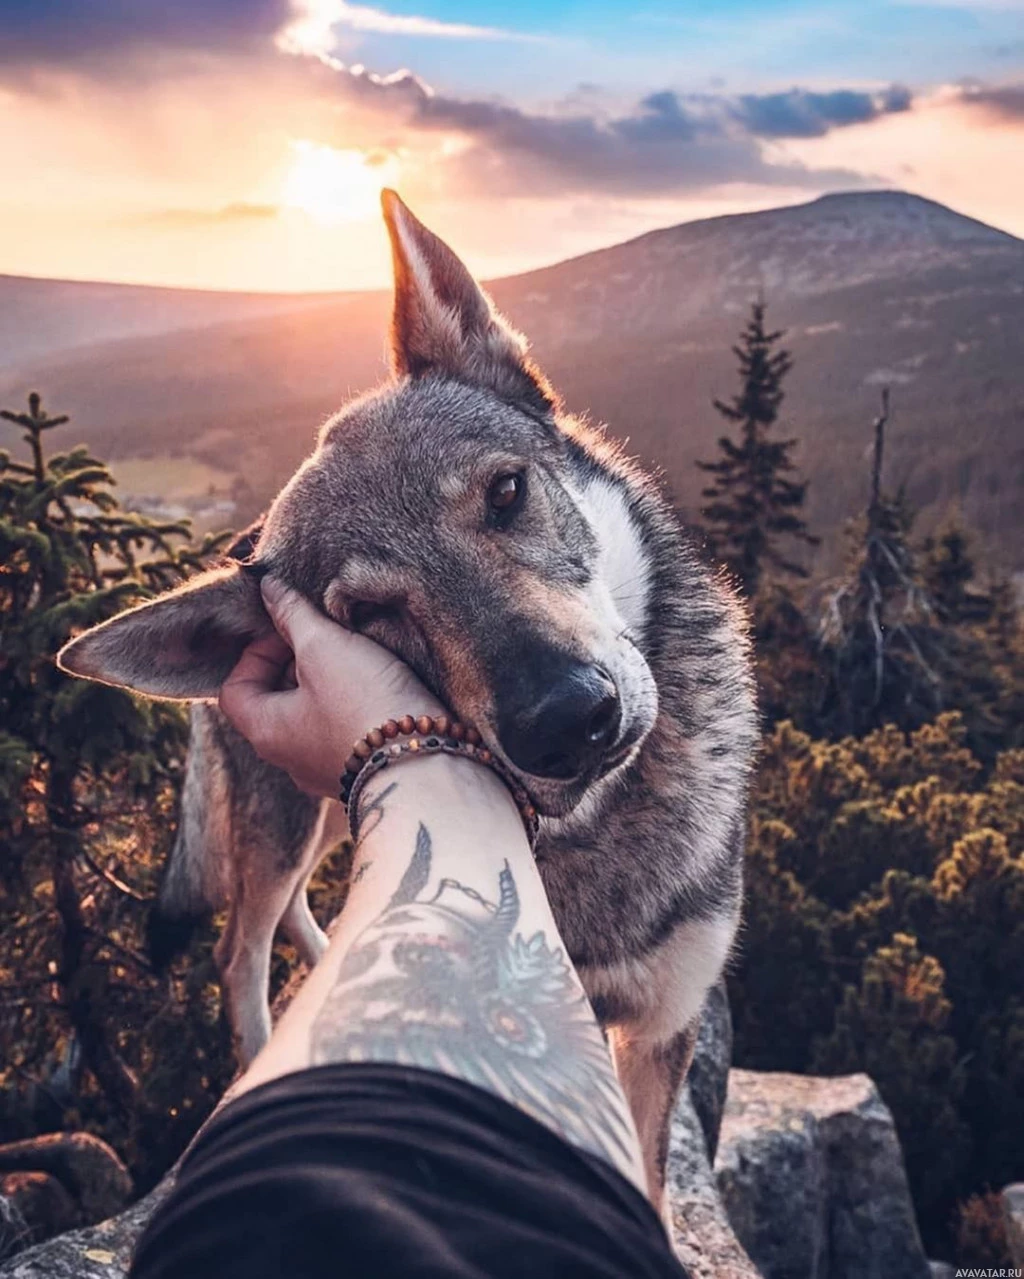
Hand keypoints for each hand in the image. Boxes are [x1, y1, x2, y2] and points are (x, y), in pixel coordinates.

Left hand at [219, 576, 443, 797]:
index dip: (256, 653)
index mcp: (267, 733)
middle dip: (297, 666)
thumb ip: (294, 616)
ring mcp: (329, 771)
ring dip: (329, 686)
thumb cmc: (365, 705)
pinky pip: (348, 734)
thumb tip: (268, 588)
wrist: (427, 766)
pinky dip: (355, 708)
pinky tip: (381, 688)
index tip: (292, 632)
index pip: (236, 690)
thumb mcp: (325, 647)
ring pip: (314, 718)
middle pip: (277, 703)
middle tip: (326, 639)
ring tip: (358, 659)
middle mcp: (291, 760)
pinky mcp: (365, 773)